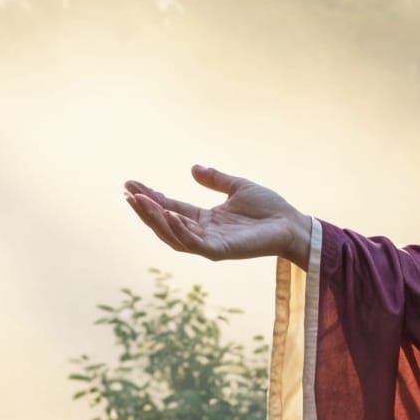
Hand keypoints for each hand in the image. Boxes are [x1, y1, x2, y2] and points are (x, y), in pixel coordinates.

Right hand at [123, 165, 308, 263]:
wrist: (292, 223)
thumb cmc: (269, 208)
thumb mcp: (238, 187)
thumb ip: (216, 180)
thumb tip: (193, 168)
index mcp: (205, 219)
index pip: (170, 207)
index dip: (151, 197)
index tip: (131, 184)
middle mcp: (203, 233)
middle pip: (165, 222)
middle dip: (145, 209)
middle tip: (127, 193)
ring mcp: (210, 244)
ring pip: (173, 234)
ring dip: (154, 219)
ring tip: (139, 201)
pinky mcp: (221, 251)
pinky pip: (193, 243)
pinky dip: (179, 230)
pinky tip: (169, 214)